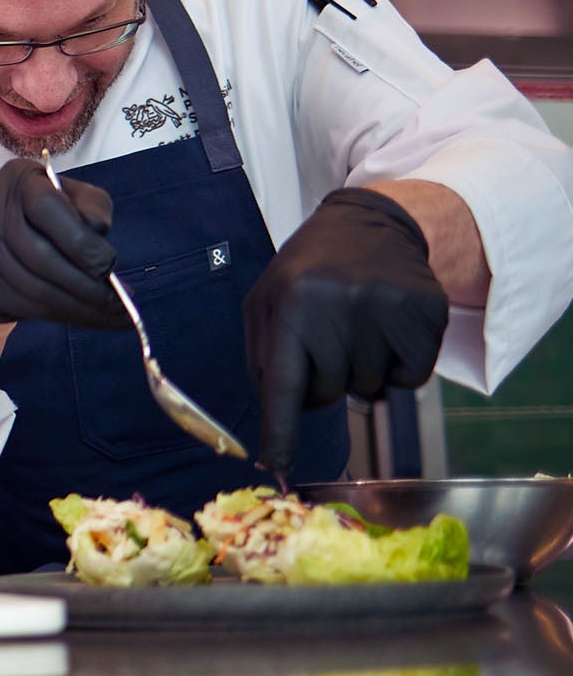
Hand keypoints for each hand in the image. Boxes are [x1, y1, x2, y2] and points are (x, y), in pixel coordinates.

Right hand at [0, 158, 127, 329]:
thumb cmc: (43, 211)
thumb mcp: (72, 194)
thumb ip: (91, 205)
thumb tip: (98, 233)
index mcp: (18, 181)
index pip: (47, 209)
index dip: (81, 242)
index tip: (109, 265)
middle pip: (39, 256)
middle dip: (84, 284)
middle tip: (119, 302)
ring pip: (33, 289)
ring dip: (77, 307)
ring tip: (111, 315)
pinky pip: (26, 306)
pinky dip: (63, 315)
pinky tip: (88, 317)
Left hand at [245, 187, 447, 472]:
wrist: (371, 225)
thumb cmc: (308, 274)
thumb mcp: (268, 303)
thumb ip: (265, 362)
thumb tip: (274, 430)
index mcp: (290, 304)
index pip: (283, 385)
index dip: (280, 432)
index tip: (279, 467)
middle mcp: (339, 307)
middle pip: (329, 394)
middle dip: (324, 379)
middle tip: (326, 337)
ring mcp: (388, 310)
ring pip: (370, 391)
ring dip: (361, 370)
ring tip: (355, 325)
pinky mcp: (428, 315)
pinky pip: (409, 381)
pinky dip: (397, 367)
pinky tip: (385, 328)